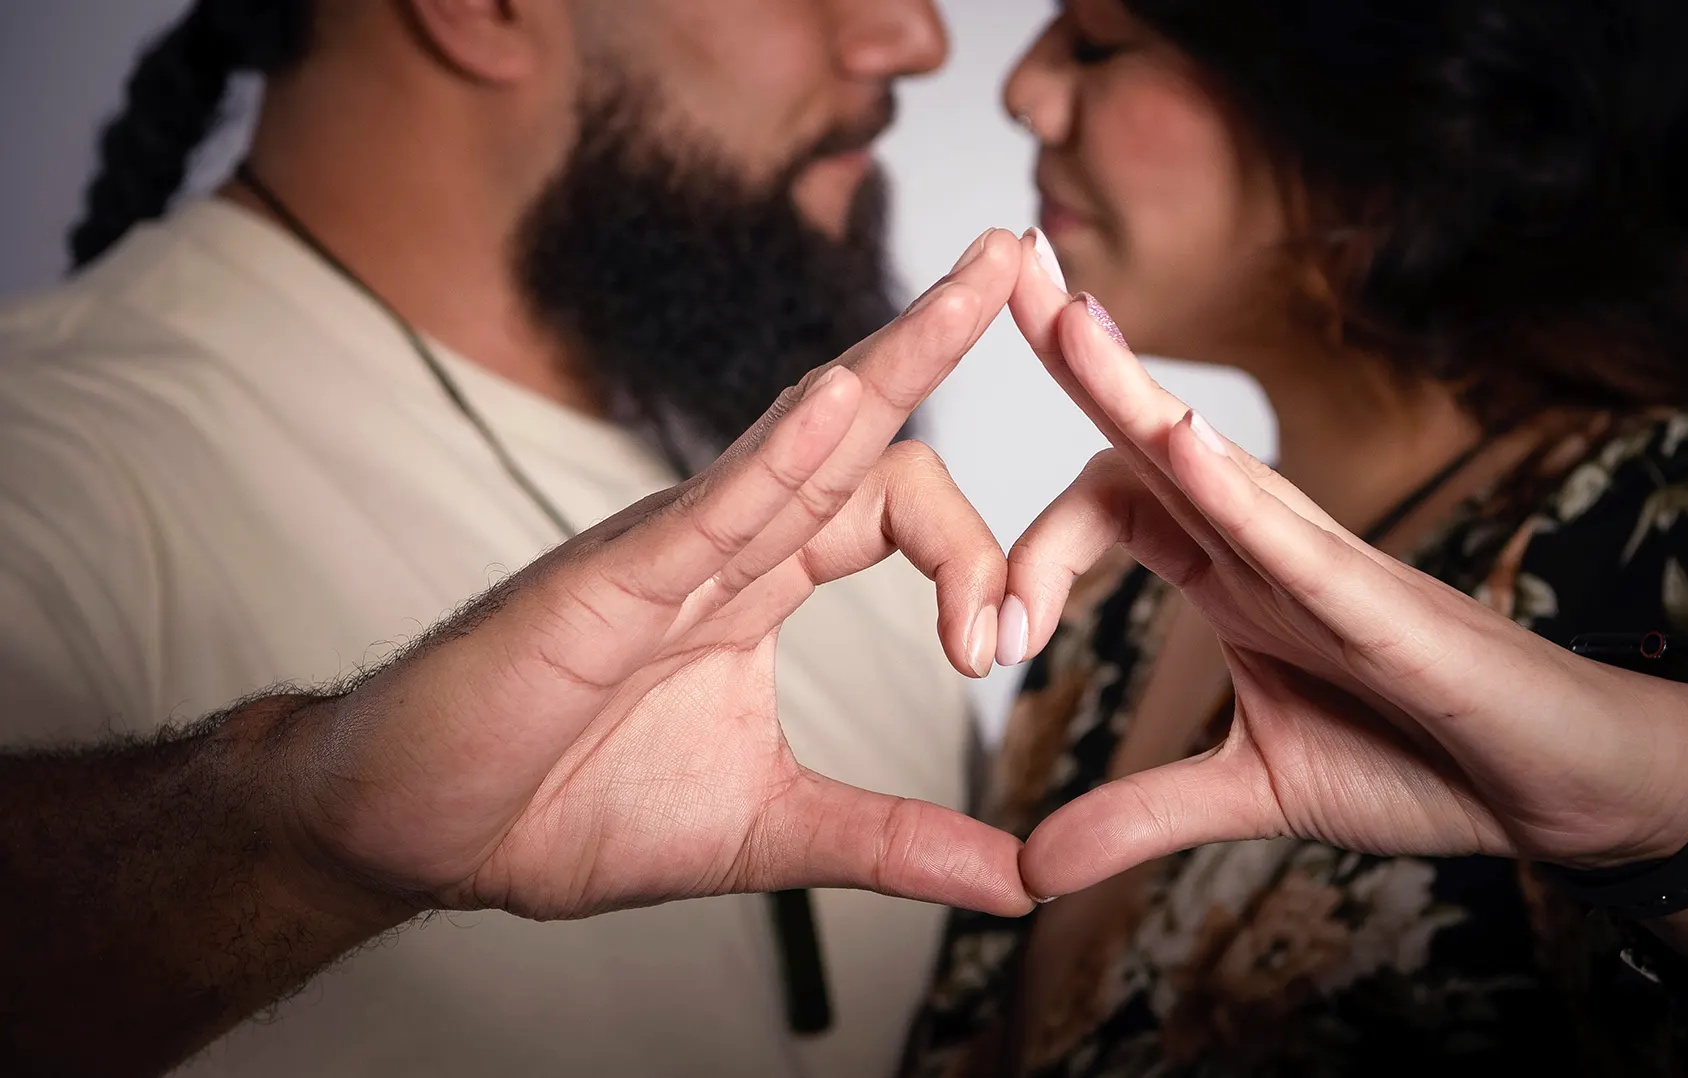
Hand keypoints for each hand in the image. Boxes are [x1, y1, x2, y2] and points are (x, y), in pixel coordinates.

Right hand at [271, 230, 1035, 921]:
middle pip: (855, 419)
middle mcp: (721, 541)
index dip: (974, 561)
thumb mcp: (770, 830)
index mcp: (760, 580)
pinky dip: (774, 456)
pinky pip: (704, 507)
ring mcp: (661, 550)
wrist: (416, 832)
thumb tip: (1024, 880)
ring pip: (796, 433)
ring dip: (896, 352)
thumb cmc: (565, 805)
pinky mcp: (601, 587)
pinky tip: (841, 400)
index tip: (995, 656)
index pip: (895, 505)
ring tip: (985, 273)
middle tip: (1027, 252)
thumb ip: (894, 840)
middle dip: (943, 332)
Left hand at [1002, 265, 1687, 900]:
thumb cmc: (1418, 759)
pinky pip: (1296, 537)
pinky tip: (1178, 442)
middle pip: (1149, 430)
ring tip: (1064, 318)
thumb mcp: (1251, 792)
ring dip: (1134, 389)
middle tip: (999, 264)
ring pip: (1213, 457)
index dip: (1031, 559)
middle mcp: (1265, 543)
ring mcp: (1324, 563)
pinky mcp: (1383, 606)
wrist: (1550, 790)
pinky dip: (1233, 492)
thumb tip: (1027, 869)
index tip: (986, 650)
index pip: (1109, 504)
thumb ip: (1139, 815)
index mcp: (1227, 572)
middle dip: (1072, 350)